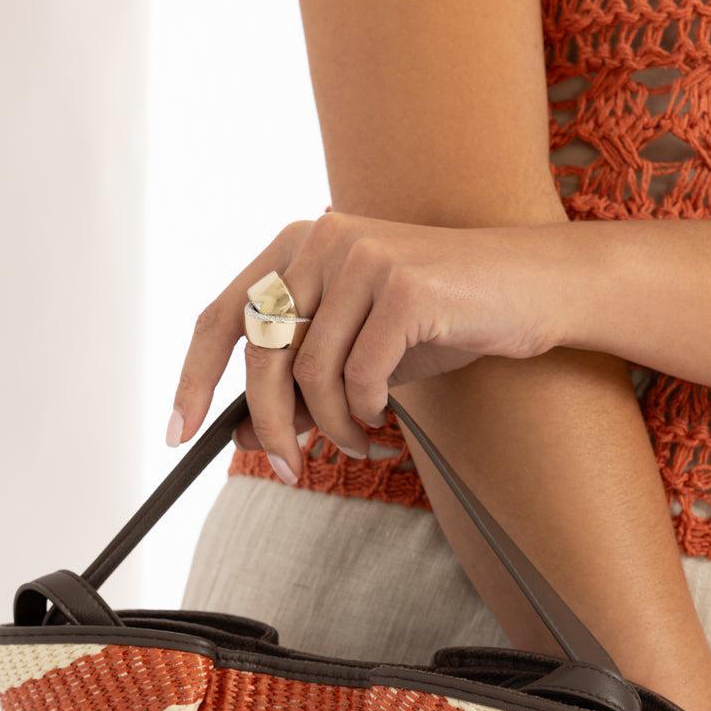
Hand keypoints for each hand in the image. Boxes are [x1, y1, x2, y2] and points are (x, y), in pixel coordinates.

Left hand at [167, 210, 563, 478]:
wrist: (531, 290)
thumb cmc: (440, 321)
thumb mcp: (357, 355)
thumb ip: (300, 384)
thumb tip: (241, 433)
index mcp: (298, 245)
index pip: (221, 316)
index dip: (192, 378)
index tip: (179, 432)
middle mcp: (321, 239)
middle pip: (260, 354)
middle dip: (270, 427)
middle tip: (289, 471)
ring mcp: (362, 256)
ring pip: (308, 372)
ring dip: (331, 427)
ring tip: (358, 443)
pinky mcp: (403, 284)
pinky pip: (359, 375)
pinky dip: (366, 413)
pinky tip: (386, 419)